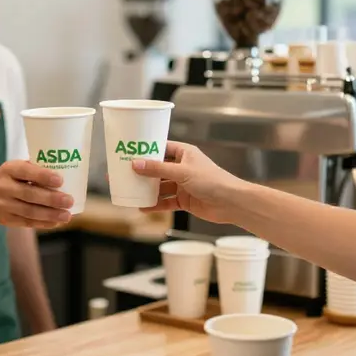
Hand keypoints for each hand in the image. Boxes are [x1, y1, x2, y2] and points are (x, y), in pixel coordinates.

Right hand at [0, 161, 72, 227]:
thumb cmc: (9, 177)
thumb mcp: (16, 167)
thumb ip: (35, 169)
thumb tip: (66, 173)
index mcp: (8, 169)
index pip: (25, 171)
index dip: (43, 176)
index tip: (60, 180)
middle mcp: (3, 187)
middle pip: (29, 194)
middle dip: (51, 199)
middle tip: (69, 200)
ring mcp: (3, 205)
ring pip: (29, 212)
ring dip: (50, 214)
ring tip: (66, 215)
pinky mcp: (6, 219)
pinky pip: (27, 222)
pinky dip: (43, 223)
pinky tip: (56, 222)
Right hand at [131, 141, 246, 222]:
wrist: (231, 203)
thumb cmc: (213, 181)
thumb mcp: (182, 172)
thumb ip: (158, 169)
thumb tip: (136, 164)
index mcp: (184, 153)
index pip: (161, 148)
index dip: (146, 150)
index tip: (130, 152)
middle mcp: (182, 167)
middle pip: (158, 169)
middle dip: (143, 172)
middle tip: (124, 173)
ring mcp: (183, 184)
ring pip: (160, 186)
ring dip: (147, 190)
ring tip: (130, 191)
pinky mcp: (184, 200)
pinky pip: (166, 202)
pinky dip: (155, 205)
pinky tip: (143, 207)